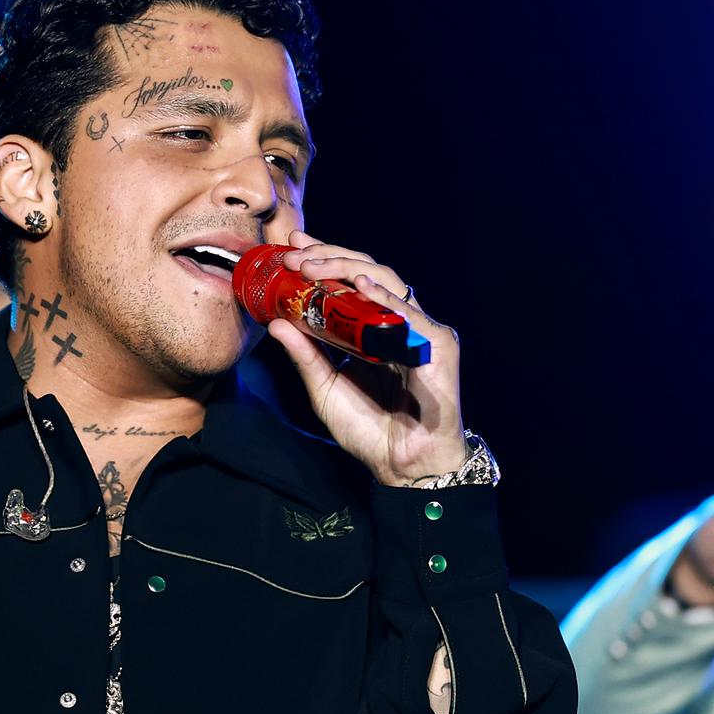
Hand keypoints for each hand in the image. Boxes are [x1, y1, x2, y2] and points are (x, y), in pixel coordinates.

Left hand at [262, 230, 466, 485]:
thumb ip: (305, 356)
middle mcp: (398, 323)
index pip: (350, 282)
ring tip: (312, 265)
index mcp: (374, 330)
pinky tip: (359, 285)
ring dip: (347, 268)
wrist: (403, 465)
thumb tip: (274, 322)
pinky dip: (385, 297)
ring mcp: (420, 331)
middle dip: (329, 256)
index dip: (323, 260)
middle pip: (367, 273)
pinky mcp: (438, 345)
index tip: (289, 249)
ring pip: (386, 281)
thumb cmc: (369, 431)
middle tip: (293, 251)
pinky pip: (410, 313)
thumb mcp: (325, 389)